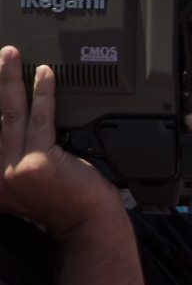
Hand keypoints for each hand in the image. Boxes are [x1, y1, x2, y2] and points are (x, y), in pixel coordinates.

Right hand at [0, 44, 121, 236]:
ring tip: (11, 56)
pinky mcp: (39, 163)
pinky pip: (41, 119)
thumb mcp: (29, 183)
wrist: (88, 227)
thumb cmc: (67, 205)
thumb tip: (15, 125)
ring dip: (10, 81)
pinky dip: (43, 93)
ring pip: (10, 114)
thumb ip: (16, 160)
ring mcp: (15, 169)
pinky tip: (44, 75)